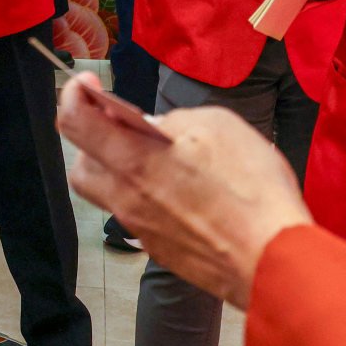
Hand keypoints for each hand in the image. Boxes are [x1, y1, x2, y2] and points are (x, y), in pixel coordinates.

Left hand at [60, 74, 310, 308]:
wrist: (272, 260)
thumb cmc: (251, 189)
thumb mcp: (218, 126)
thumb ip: (177, 121)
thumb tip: (160, 129)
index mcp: (134, 160)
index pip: (75, 124)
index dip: (73, 97)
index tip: (87, 85)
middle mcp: (127, 197)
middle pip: (82, 166)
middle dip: (92, 140)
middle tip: (118, 124)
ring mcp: (142, 228)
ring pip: (108, 194)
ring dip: (117, 170)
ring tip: (149, 156)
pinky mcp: (161, 250)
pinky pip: (137, 216)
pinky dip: (145, 196)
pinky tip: (178, 188)